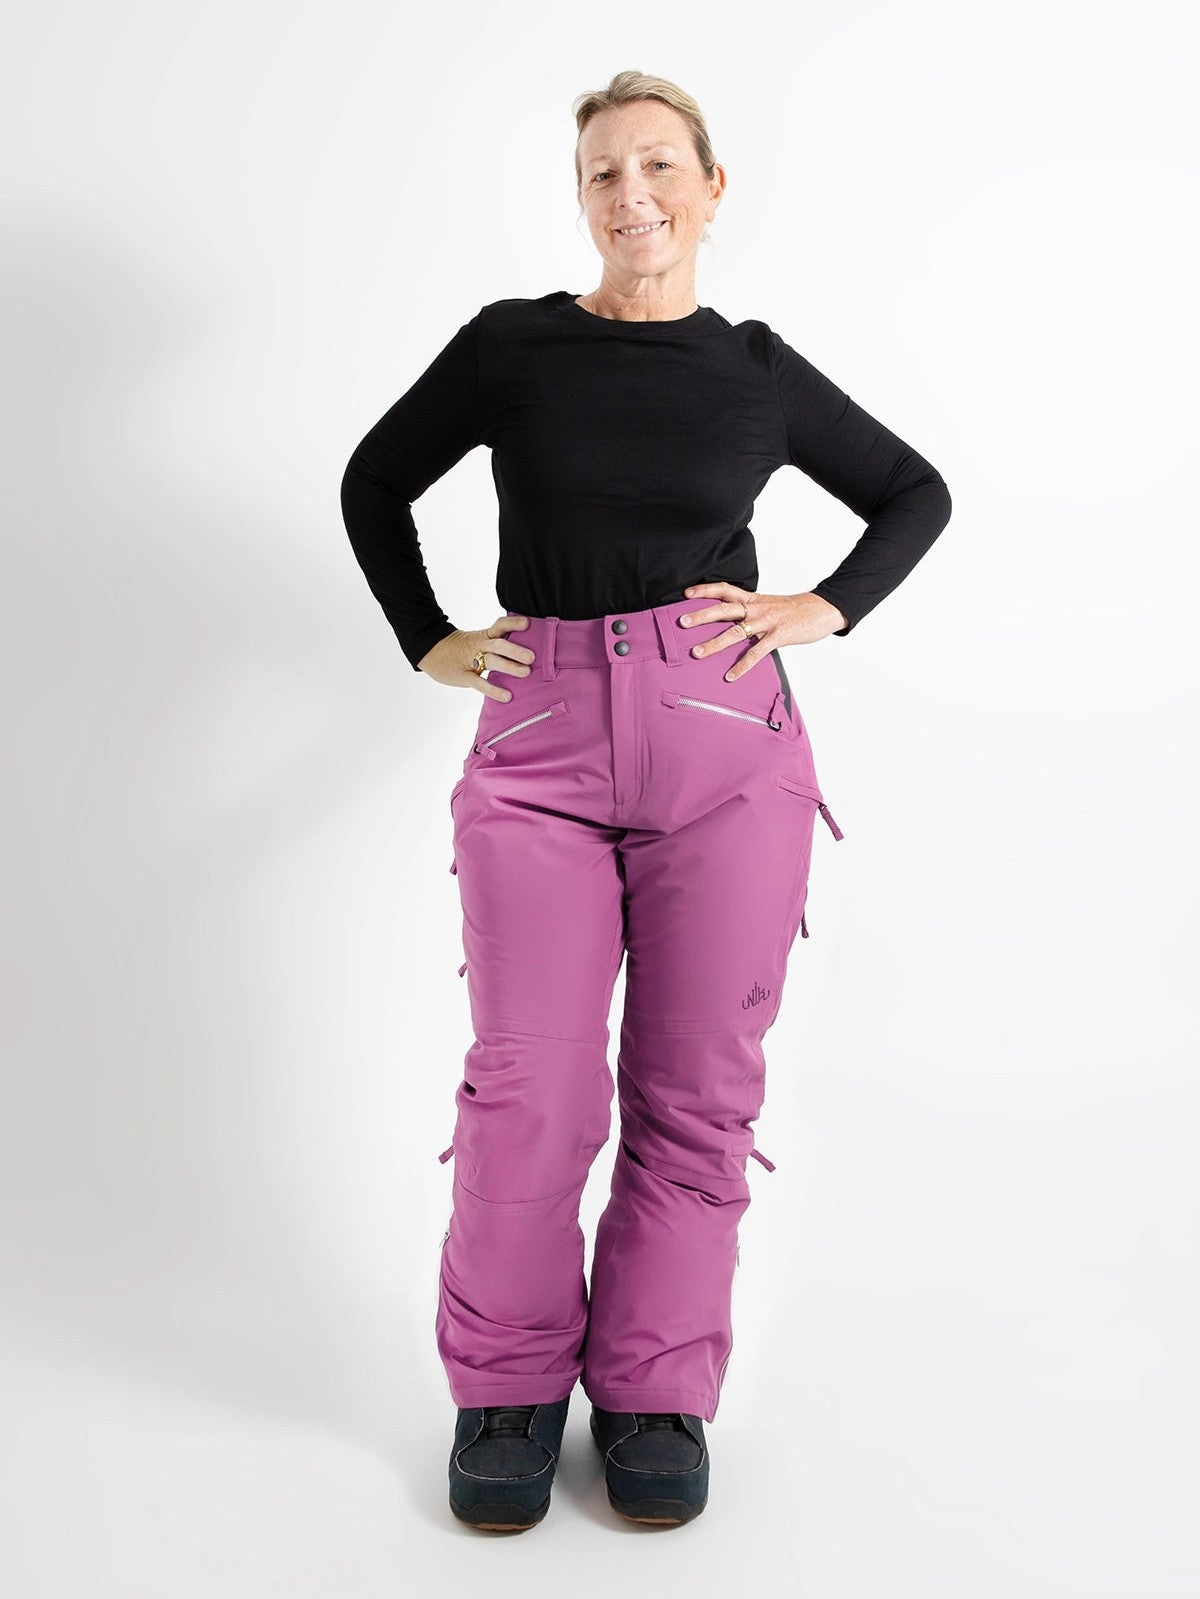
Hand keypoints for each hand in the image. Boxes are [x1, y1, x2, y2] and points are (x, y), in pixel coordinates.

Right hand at [417, 615, 534, 700]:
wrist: (431, 651)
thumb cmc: (460, 648)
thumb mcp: (477, 641)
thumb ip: (497, 645)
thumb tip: (525, 650)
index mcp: (484, 636)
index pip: (499, 626)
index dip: (512, 623)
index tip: (527, 623)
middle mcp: (479, 645)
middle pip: (498, 644)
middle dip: (515, 650)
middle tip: (532, 657)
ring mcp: (470, 660)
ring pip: (491, 660)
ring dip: (509, 666)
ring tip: (525, 672)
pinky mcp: (463, 676)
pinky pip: (479, 682)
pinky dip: (493, 689)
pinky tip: (506, 696)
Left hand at [678, 582, 847, 680]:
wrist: (822, 609)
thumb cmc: (794, 610)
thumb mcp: (768, 604)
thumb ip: (750, 610)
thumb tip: (732, 620)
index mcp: (753, 599)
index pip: (725, 589)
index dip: (705, 590)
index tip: (687, 593)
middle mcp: (756, 608)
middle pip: (724, 609)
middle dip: (701, 615)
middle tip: (682, 622)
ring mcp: (766, 622)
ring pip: (735, 632)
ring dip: (714, 643)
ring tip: (696, 653)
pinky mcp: (778, 636)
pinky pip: (757, 653)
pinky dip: (742, 666)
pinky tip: (730, 676)